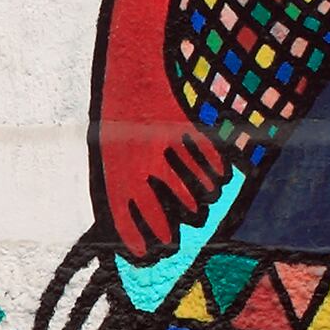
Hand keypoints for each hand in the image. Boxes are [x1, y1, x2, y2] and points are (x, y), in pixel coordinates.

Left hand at [97, 118, 232, 264]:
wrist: (132, 74)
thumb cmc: (120, 124)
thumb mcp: (111, 153)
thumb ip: (123, 187)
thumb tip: (140, 225)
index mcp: (116, 169)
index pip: (125, 220)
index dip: (137, 242)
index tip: (147, 255)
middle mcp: (139, 162)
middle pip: (165, 215)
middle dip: (172, 231)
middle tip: (180, 234)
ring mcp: (163, 147)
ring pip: (193, 191)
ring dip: (201, 203)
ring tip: (203, 205)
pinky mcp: (185, 128)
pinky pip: (209, 160)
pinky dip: (217, 172)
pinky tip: (218, 178)